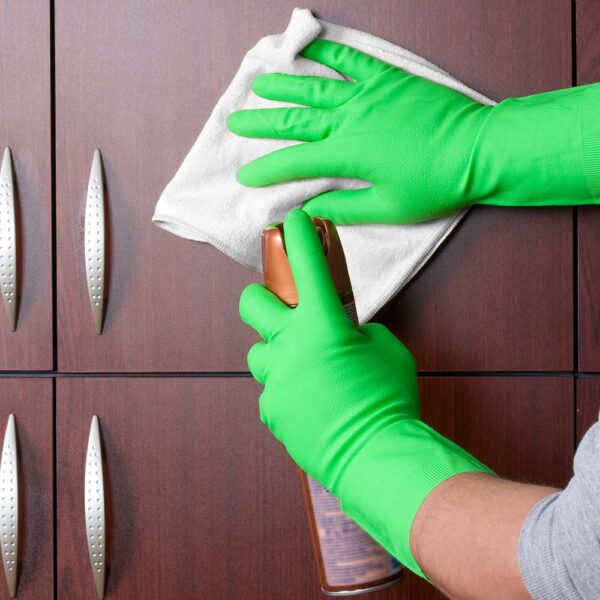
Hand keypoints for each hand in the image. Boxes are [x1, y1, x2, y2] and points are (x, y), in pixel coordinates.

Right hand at [228, 40, 599, 223]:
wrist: (479, 150)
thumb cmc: (436, 184)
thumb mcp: (388, 209)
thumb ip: (344, 209)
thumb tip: (310, 211)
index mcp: (349, 155)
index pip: (296, 163)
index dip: (267, 170)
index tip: (246, 176)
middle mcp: (351, 120)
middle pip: (296, 121)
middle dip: (263, 122)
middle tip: (236, 121)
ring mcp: (369, 95)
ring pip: (316, 87)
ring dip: (285, 85)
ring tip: (259, 82)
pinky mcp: (388, 80)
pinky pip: (353, 59)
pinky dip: (329, 49)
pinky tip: (308, 44)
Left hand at [239, 208, 491, 575]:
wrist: (376, 454)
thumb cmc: (389, 399)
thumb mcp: (386, 350)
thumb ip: (359, 331)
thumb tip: (344, 331)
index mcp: (324, 324)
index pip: (307, 267)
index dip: (299, 237)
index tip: (293, 222)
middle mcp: (291, 344)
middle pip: (252, 303)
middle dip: (262, 299)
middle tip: (280, 310)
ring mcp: (276, 377)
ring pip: (258, 352)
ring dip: (277, 353)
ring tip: (301, 369)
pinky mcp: (271, 408)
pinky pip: (270, 390)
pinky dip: (285, 390)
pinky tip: (308, 402)